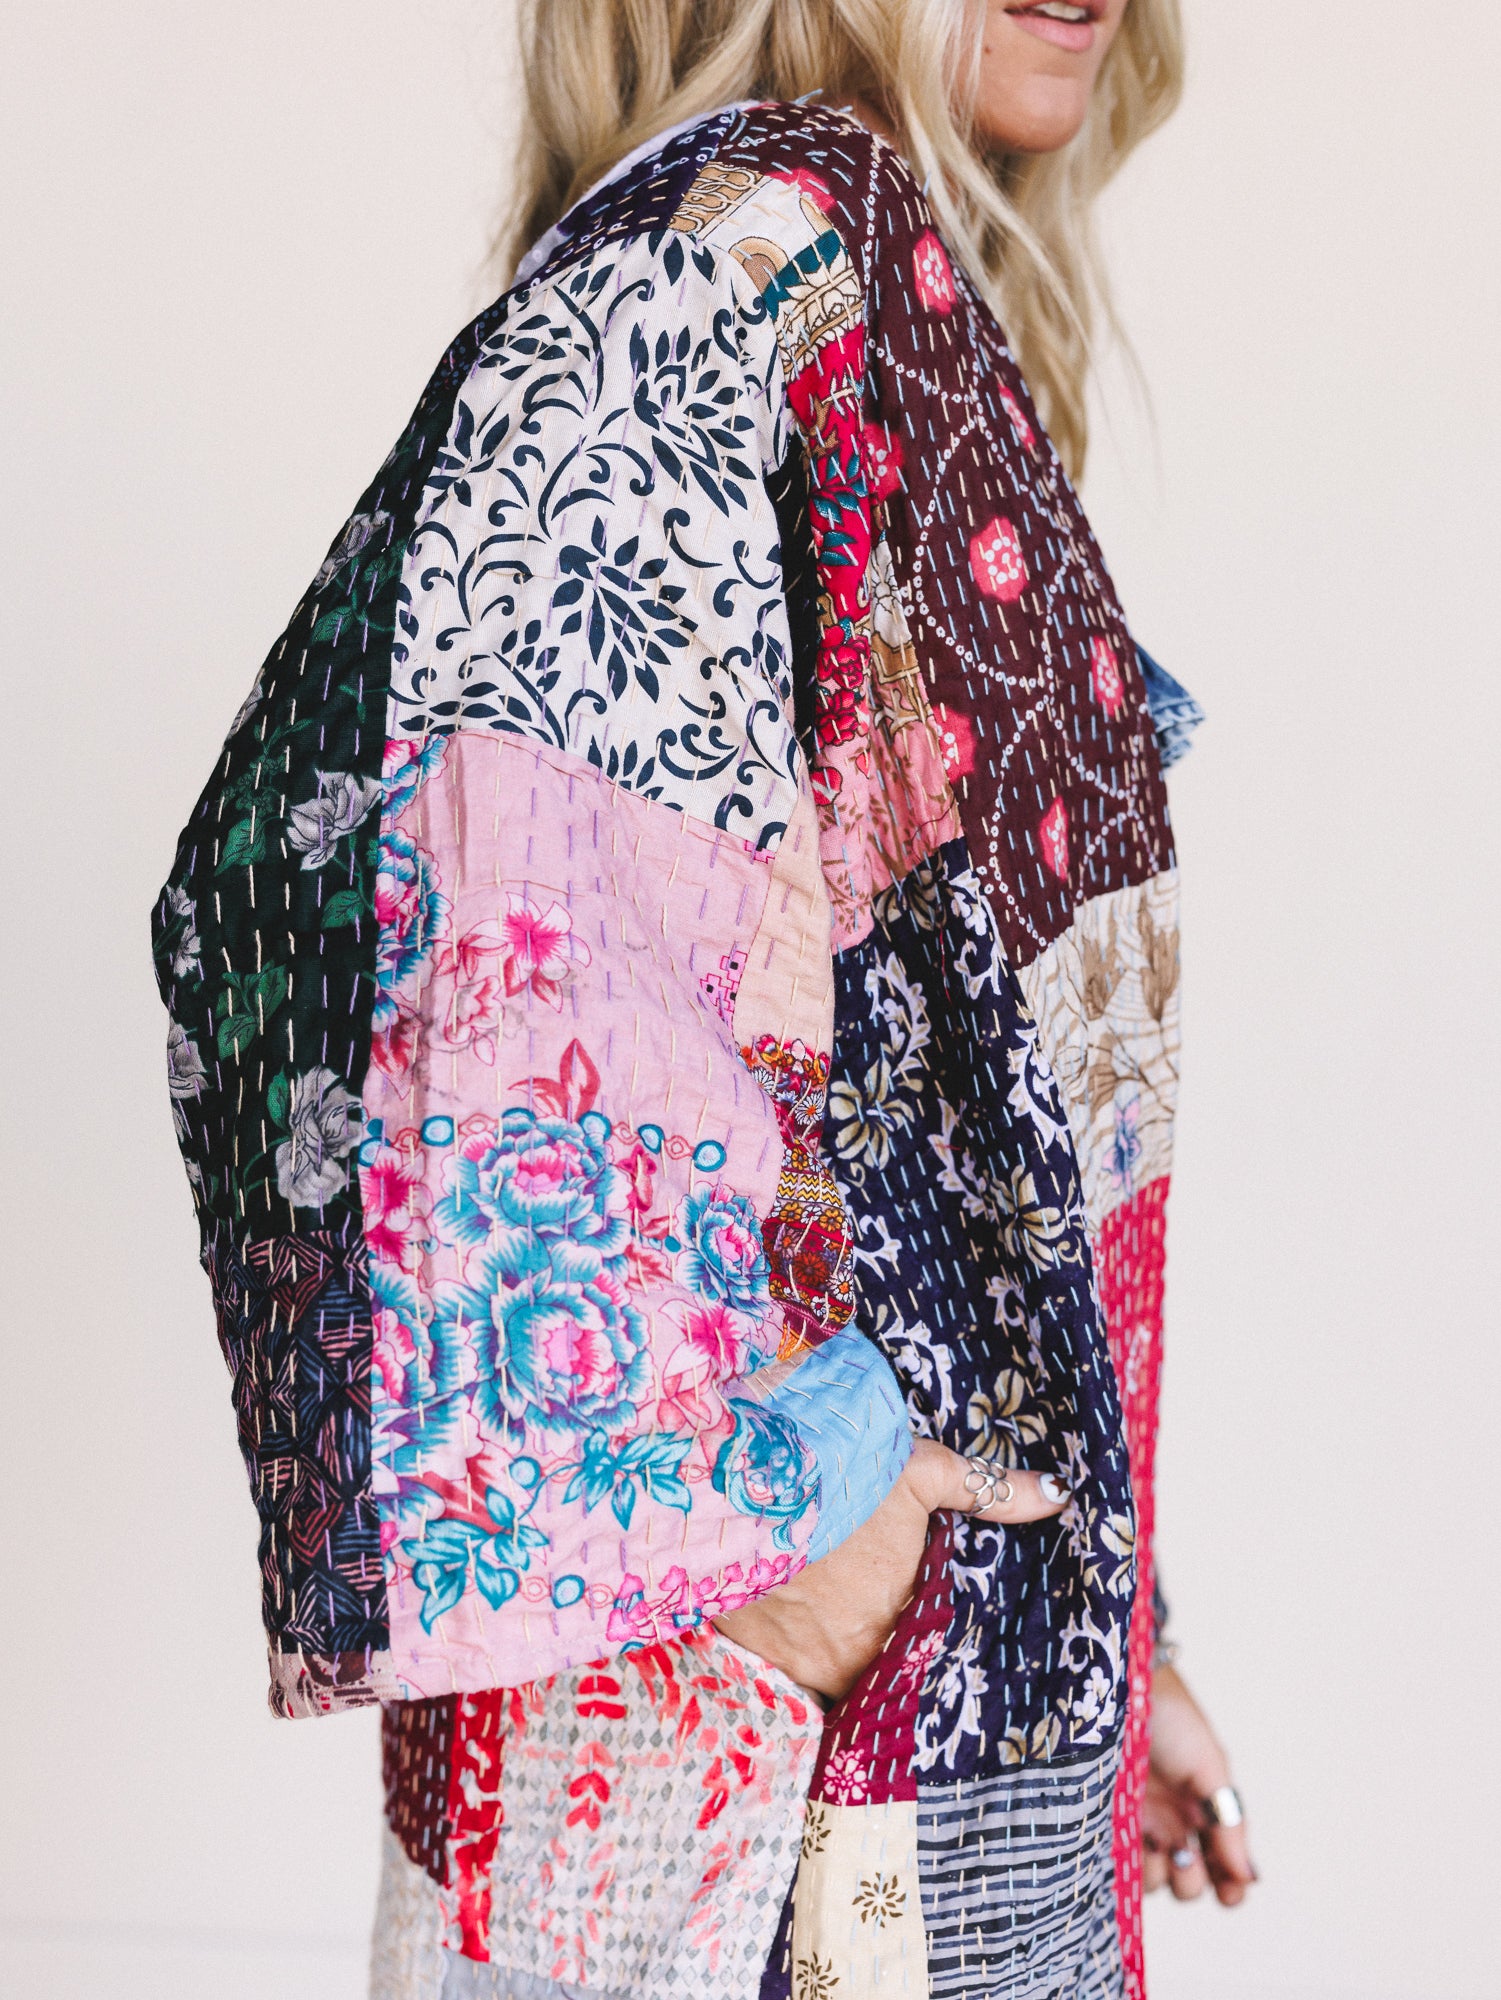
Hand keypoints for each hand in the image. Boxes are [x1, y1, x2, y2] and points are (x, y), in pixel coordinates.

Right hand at [713, 1438, 1069, 1700]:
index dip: (928, 1657)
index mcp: (899, 1621)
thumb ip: (991, 1492)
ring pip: (829, 1679)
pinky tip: (792, 1636)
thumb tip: (1062, 1494)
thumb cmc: (842, 1474)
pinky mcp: (751, 1649)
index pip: (926, 1663)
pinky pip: (780, 1676)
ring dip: (835, 1664)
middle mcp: (850, 1657)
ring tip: (839, 1640)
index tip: (928, 1649)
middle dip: (882, 1664)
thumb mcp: (922, 1472)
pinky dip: (789, 1659)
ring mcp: (797, 1659)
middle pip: (875, 1678)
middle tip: (881, 1640)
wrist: (741, 1478)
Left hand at [1142, 1661, 1257, 1905]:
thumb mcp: (1209, 1764)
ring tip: (1155, 1845)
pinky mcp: (1105, 1820)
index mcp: (1205, 1809)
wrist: (1121, 1685)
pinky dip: (1127, 1867)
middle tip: (1183, 1856)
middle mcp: (1173, 1822)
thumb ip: (1229, 1821)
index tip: (1228, 1894)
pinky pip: (1118, 1864)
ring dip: (1159, 1876)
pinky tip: (1131, 1845)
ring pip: (1154, 1880)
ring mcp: (1138, 1823)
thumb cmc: (1171, 1717)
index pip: (1223, 1864)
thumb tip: (1250, 1876)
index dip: (1229, 1887)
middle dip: (1191, 1881)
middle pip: (1189, 1880)